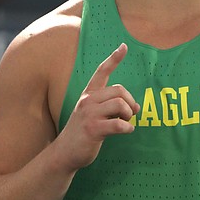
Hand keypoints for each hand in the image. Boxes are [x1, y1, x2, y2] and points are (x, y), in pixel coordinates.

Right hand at [57, 43, 139, 170]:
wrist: (64, 153)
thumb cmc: (83, 133)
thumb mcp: (93, 114)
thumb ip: (110, 107)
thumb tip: (135, 107)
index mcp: (88, 94)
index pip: (101, 71)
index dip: (114, 58)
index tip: (124, 46)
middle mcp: (88, 101)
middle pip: (119, 90)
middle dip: (129, 101)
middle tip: (130, 113)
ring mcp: (89, 114)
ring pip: (120, 104)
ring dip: (128, 115)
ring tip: (125, 122)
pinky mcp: (93, 129)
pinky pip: (119, 124)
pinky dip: (127, 128)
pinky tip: (126, 131)